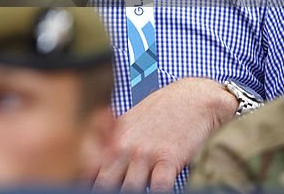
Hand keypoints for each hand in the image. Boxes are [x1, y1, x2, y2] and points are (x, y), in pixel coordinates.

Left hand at [93, 77, 236, 191]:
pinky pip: (159, 187)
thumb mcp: (129, 122)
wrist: (192, 99)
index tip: (96, 187)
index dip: (93, 181)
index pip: (91, 168)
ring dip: (133, 191)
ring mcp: (145, 154)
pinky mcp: (168, 159)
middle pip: (107, 181)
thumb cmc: (161, 111)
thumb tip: (102, 163)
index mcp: (112, 139)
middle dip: (109, 189)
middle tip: (114, 191)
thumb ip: (115, 143)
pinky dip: (158, 192)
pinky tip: (158, 192)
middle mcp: (124, 147)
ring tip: (137, 191)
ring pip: (130, 187)